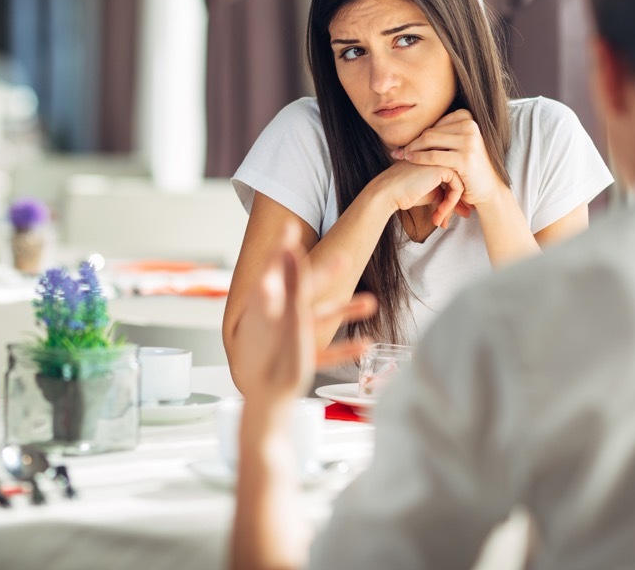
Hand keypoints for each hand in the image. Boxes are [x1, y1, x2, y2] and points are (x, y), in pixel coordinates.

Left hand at [237, 222, 376, 406]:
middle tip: (346, 259)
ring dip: (344, 311)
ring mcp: (285, 340)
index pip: (277, 265)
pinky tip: (365, 345)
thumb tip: (287, 248)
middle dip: (327, 276)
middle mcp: (275, 318)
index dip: (285, 245)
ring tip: (371, 304)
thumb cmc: (272, 363)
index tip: (291, 226)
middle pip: (303, 290)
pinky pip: (321, 349)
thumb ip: (290, 281)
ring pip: (318, 319)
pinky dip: (341, 346)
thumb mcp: (288, 314)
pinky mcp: (294, 360)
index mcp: (267, 302)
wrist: (262, 409)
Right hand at [373, 159, 466, 228]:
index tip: (452, 215)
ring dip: (451, 207)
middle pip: (460, 181)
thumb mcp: (431, 195)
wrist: (387, 192)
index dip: (455, 199)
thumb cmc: (405, 194)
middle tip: (452, 220)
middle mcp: (442, 155)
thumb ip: (447, 196)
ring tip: (440, 221)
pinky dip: (450, 204)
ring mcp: (443, 159)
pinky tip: (438, 215)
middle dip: (458, 203)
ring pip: (461, 185)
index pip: (455, 179)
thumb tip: (466, 211)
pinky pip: (457, 188)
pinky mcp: (443, 167)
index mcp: (438, 158)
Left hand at [392, 109, 505, 212]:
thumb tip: (414, 125)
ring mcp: (469, 141)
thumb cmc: (469, 168)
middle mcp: (471, 126)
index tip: (406, 144)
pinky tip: (410, 160)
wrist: (488, 189)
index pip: (435, 124)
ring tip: (401, 156)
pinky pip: (434, 155)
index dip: (419, 135)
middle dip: (412, 143)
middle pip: (431, 131)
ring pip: (429, 141)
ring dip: (412, 149)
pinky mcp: (465, 158)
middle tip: (397, 151)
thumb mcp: (458, 145)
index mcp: (468, 118)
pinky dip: (419, 158)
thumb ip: (442, 134)